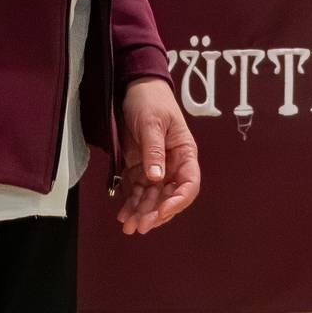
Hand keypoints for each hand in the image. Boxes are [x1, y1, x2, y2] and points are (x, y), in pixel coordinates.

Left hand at [116, 77, 199, 234]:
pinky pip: (136, 190)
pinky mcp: (139, 167)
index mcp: (184, 153)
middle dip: (155, 213)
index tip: (163, 211)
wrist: (134, 87)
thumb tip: (156, 178)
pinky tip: (123, 214)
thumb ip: (154, 151)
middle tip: (140, 226)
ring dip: (141, 213)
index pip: (188, 184)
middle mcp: (172, 164)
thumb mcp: (152, 123)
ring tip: (128, 226)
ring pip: (151, 198)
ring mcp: (155, 167)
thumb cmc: (151, 100)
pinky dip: (130, 203)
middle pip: (168, 196)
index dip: (178, 201)